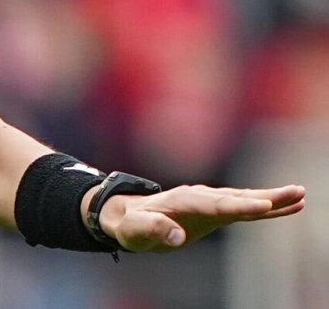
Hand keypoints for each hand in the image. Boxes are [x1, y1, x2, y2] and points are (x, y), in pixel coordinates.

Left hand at [100, 184, 306, 252]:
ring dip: (272, 199)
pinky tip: (289, 205)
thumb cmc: (130, 226)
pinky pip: (245, 208)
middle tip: (295, 193)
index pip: (215, 205)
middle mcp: (199, 197)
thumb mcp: (133, 231)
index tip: (263, 207)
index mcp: (181, 202)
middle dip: (266, 197)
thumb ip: (151, 229)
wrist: (128, 216)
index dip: (239, 206)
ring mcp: (209, 202)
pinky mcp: (216, 210)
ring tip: (300, 196)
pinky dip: (266, 206)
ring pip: (245, 200)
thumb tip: (174, 235)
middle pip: (236, 198)